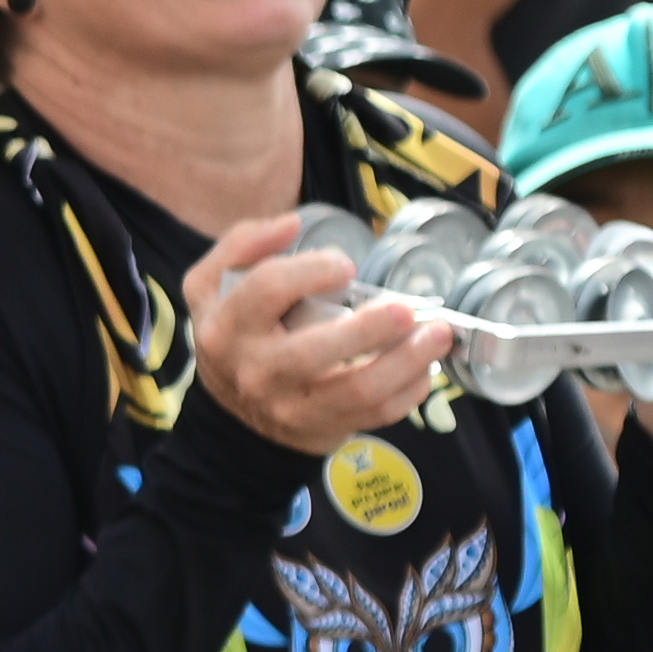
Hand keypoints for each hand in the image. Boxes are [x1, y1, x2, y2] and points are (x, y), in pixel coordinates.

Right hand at [188, 213, 454, 455]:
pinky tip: (425, 366)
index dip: (311, 271)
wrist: (230, 408)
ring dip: (408, 361)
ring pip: (357, 389)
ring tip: (439, 334)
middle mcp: (254, 371)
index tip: (345, 265)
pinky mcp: (321, 428)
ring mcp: (289, 406)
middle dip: (371, 328)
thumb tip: (291, 223)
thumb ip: (243, 245)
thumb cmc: (235, 332)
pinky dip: (410, 389)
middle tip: (409, 308)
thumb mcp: (213, 285)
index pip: (267, 290)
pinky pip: (376, 413)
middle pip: (315, 351)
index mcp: (226, 327)